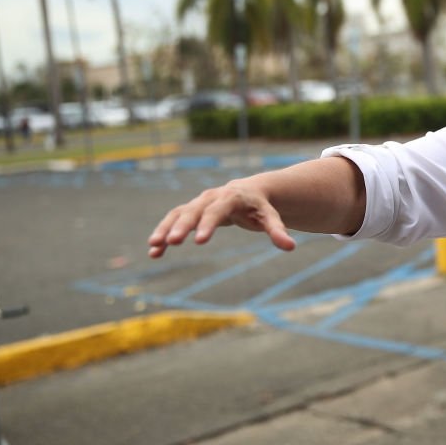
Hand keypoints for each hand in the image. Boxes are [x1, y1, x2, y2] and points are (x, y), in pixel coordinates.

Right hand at [147, 179, 295, 257]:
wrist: (248, 191)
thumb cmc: (260, 206)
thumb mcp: (270, 217)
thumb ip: (278, 231)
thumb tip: (291, 247)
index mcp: (231, 197)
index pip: (217, 210)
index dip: (208, 225)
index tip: (199, 241)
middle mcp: (210, 197)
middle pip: (193, 211)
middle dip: (182, 227)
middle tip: (172, 242)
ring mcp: (198, 203)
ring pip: (178, 215)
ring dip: (166, 229)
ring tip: (154, 247)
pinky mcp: (190, 211)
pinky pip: (173, 221)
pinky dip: (163, 234)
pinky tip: (155, 252)